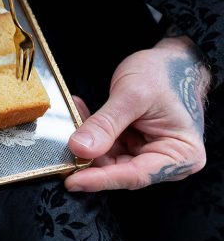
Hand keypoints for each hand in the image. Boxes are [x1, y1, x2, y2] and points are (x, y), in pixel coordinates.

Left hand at [65, 36, 210, 190]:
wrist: (172, 60)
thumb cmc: (164, 74)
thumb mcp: (133, 95)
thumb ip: (106, 124)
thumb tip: (79, 148)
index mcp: (181, 156)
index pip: (135, 175)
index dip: (102, 179)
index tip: (73, 181)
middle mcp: (166, 161)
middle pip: (119, 170)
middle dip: (88, 159)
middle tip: (60, 149)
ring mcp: (147, 152)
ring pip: (107, 158)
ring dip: (85, 141)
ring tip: (69, 119)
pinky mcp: (132, 144)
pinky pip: (105, 144)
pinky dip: (89, 130)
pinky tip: (77, 111)